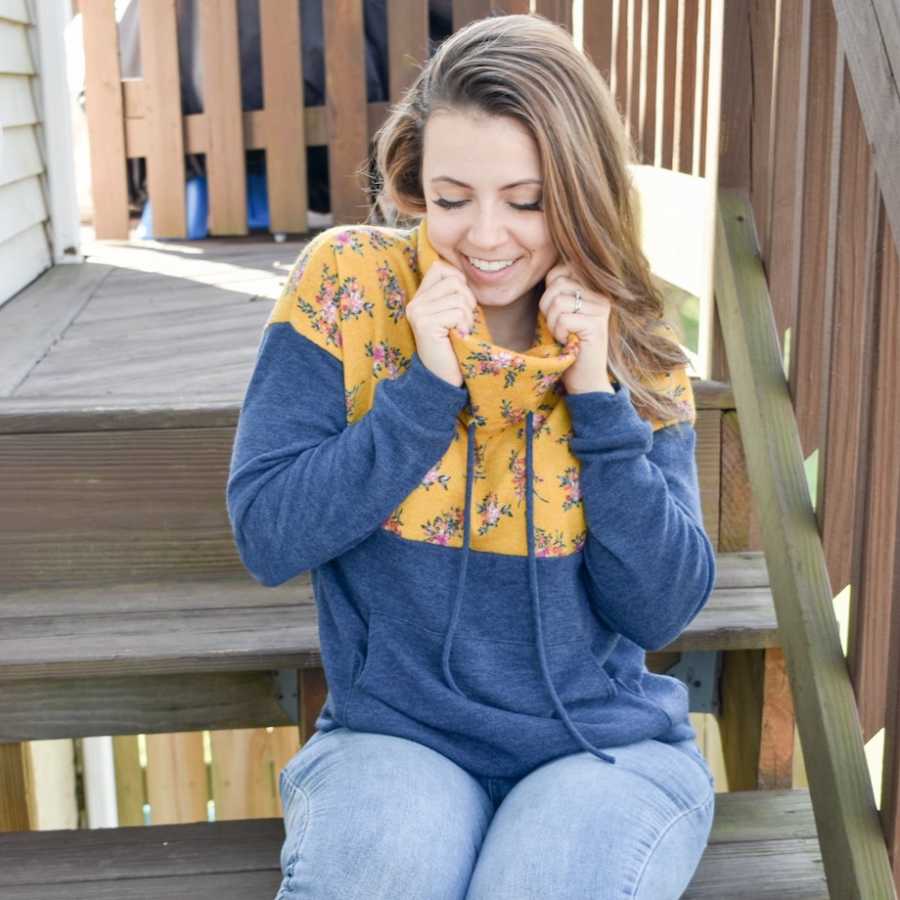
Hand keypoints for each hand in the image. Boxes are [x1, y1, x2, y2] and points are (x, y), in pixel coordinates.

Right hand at [406, 260, 475, 387]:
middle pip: (453, 279)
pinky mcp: (425, 324)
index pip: (441, 268)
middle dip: (468, 299)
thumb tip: (463, 274)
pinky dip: (466, 325)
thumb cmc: (456, 346)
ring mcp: (418, 313)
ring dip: (468, 316)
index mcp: (420, 298)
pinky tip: (459, 337)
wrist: (444, 378)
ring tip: (460, 331)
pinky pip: (458, 312)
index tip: (460, 306)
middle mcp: (415, 303)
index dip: (459, 281)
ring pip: (458, 296)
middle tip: (463, 322)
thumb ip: (454, 294)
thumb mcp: (454, 314)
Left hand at [539, 263, 614, 393]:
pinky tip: (568, 342)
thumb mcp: (560, 313)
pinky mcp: (596, 324)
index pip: (560, 271)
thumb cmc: (567, 346)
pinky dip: (557, 333)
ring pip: (558, 301)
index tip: (555, 313)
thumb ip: (557, 292)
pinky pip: (562, 319)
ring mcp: (601, 309)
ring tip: (564, 335)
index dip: (548, 292)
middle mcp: (601, 295)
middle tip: (557, 327)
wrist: (585, 379)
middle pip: (557, 284)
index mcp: (593, 288)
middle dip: (547, 308)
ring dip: (552, 323)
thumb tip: (548, 274)